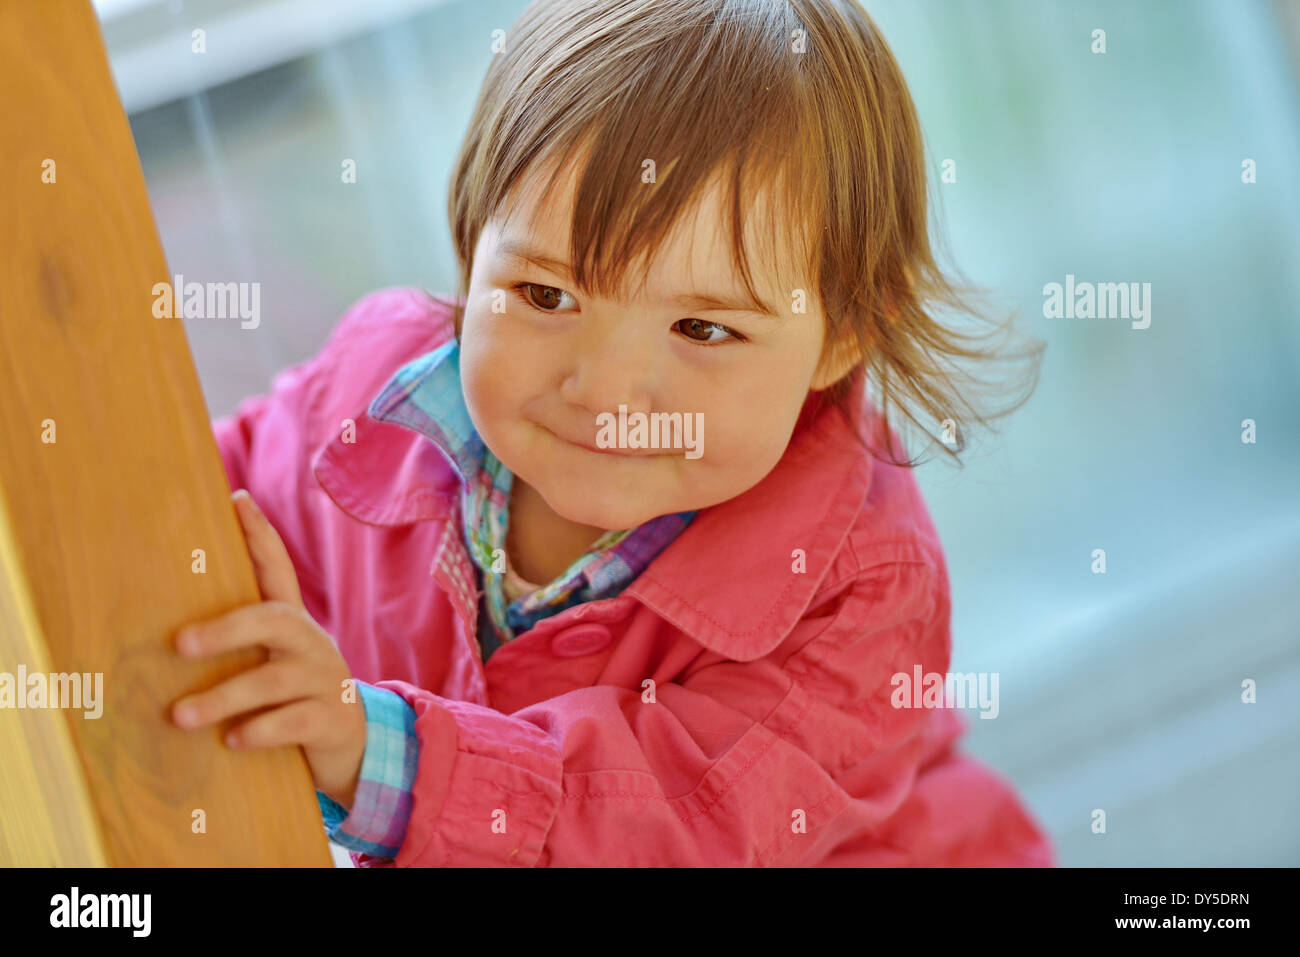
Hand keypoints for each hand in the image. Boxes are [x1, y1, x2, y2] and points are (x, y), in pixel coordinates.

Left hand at [169, 489, 366, 809]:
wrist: (354, 745)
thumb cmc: (294, 700)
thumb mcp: (272, 665)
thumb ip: (239, 646)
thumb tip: (166, 633)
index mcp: (294, 627)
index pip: (279, 571)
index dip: (260, 535)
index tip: (236, 500)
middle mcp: (313, 645)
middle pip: (276, 620)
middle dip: (227, 628)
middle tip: (179, 644)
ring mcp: (326, 680)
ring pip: (277, 678)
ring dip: (225, 696)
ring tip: (181, 716)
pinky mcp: (332, 719)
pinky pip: (295, 720)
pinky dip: (260, 730)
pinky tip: (232, 740)